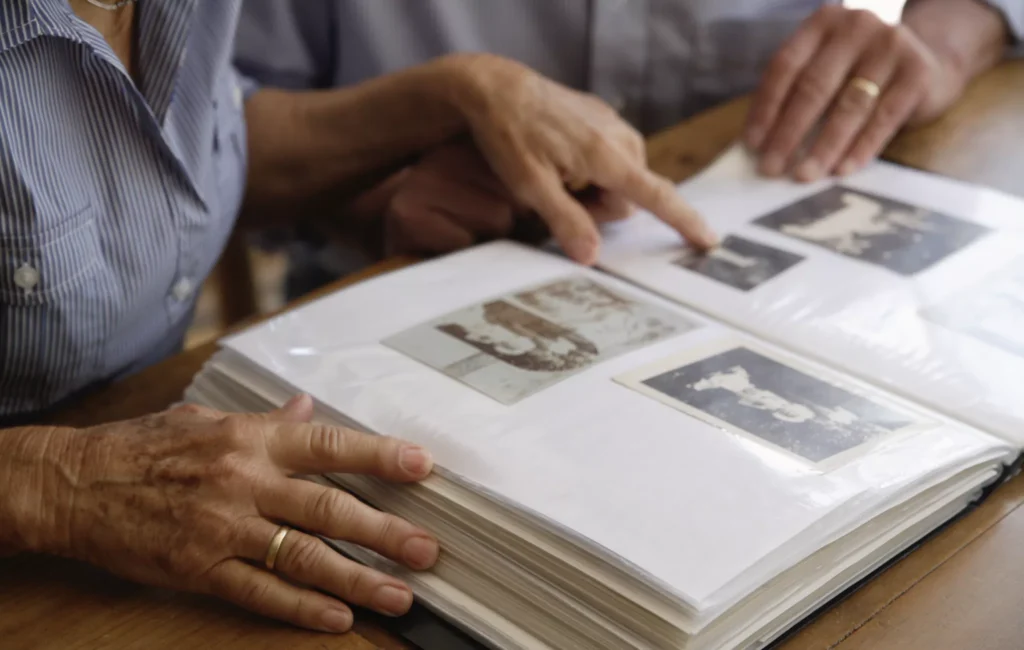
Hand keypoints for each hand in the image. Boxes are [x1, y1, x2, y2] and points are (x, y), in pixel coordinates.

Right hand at [42, 395, 437, 632]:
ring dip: (356, 578)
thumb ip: (264, 421)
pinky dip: (300, 608)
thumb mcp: (206, 419)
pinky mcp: (199, 567)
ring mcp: (223, 527)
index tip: (422, 466)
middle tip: (428, 550)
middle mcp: (245, 480)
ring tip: (398, 595)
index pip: (329, 445)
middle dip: (384, 532)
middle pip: (328, 509)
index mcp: (251, 438)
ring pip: (303, 556)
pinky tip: (336, 617)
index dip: (380, 456)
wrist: (73, 483)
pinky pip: (259, 591)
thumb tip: (307, 410)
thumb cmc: (142, 447)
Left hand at [445, 54, 717, 263]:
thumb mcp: (530, 186)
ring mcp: (613, 126)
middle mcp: (620, 138)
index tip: (708, 240)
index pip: (656, 196)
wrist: (496, 88)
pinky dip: (589, 171)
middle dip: (597, 209)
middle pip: (628, 199)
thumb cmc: (510, 135)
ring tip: (555, 176)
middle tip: (556, 198)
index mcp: (607, 156)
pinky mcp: (603, 121)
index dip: (683, 221)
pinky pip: (609, 161)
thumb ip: (565, 221)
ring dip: (592, 191)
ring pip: (619, 181)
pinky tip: (559, 160)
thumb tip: (591, 256)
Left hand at [744, 6, 963, 181]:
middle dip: (789, 133)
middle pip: (814, 87)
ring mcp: (890, 46)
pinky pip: (882, 119)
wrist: (927, 60)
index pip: (785, 66)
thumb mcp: (826, 68)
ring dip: (823, 147)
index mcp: (823, 22)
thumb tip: (760, 144)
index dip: (766, 107)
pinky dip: (859, 148)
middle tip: (771, 168)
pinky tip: (842, 171)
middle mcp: (856, 26)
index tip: (752, 144)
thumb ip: (796, 93)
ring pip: (848, 106)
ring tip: (804, 175)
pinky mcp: (917, 73)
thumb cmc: (860, 72)